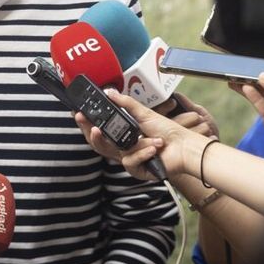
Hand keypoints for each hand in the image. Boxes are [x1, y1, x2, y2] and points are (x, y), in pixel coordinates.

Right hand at [73, 93, 216, 178]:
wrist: (185, 147)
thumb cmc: (168, 131)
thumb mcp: (144, 113)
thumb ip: (125, 103)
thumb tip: (109, 92)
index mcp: (124, 135)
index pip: (99, 131)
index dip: (86, 124)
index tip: (78, 114)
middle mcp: (125, 148)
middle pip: (99, 145)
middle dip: (94, 135)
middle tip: (94, 128)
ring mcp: (131, 160)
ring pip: (117, 153)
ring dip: (137, 144)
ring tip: (154, 140)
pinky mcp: (138, 171)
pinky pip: (129, 162)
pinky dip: (143, 154)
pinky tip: (154, 148)